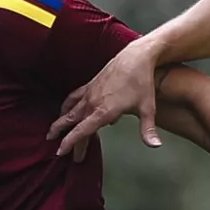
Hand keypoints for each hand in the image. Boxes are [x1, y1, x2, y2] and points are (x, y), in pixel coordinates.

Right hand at [50, 35, 165, 155]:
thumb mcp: (147, 108)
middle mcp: (92, 102)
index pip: (81, 131)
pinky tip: (65, 109)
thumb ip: (148, 130)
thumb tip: (156, 146)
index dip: (70, 143)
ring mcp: (89, 92)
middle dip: (64, 137)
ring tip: (53, 132)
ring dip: (61, 122)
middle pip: (72, 123)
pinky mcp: (90, 84)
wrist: (135, 57)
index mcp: (103, 111)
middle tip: (59, 151)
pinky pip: (73, 97)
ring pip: (70, 110)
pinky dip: (66, 105)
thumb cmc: (142, 82)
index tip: (61, 152)